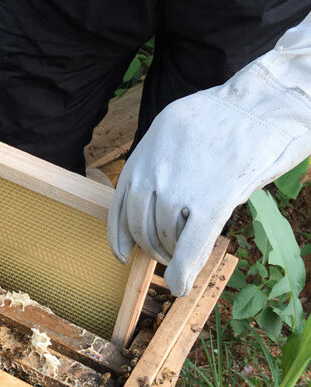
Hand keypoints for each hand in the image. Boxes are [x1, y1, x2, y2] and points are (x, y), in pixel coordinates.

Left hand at [108, 45, 310, 295]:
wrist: (268, 101)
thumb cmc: (230, 113)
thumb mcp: (176, 126)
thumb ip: (160, 159)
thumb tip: (153, 195)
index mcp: (144, 150)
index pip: (118, 201)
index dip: (118, 233)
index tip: (121, 252)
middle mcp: (154, 169)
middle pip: (140, 223)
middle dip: (150, 246)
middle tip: (165, 255)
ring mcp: (180, 186)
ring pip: (165, 236)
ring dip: (171, 254)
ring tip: (183, 257)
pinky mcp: (212, 200)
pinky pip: (190, 245)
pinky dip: (182, 270)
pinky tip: (180, 285)